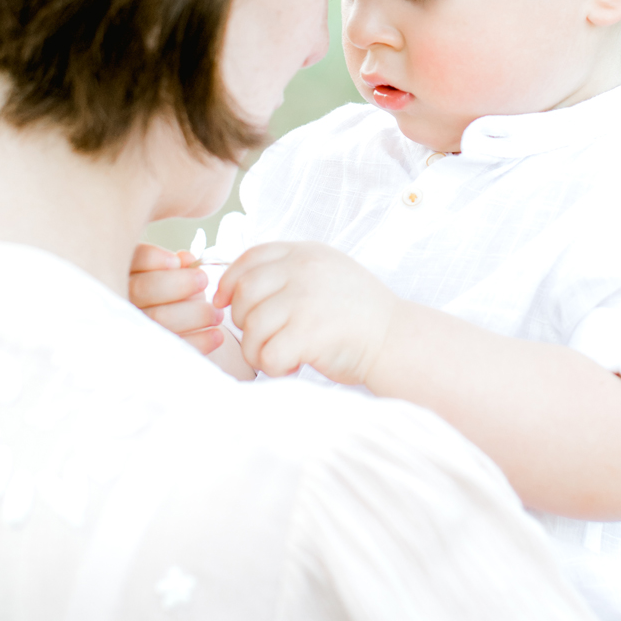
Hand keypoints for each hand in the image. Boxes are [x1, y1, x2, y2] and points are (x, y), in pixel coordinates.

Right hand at [129, 243, 223, 354]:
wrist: (178, 332)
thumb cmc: (174, 295)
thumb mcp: (175, 277)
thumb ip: (178, 267)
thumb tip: (185, 260)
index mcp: (125, 274)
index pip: (132, 260)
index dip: (152, 258)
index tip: (177, 261)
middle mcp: (120, 301)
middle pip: (142, 289)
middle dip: (178, 284)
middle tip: (204, 281)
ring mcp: (130, 331)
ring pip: (158, 318)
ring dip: (195, 314)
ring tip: (217, 314)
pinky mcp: (148, 355)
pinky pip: (172, 345)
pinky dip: (198, 341)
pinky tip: (217, 335)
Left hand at [212, 242, 400, 383]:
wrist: (396, 339)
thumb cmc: (358, 314)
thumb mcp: (327, 273)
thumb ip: (290, 271)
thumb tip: (235, 285)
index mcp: (306, 253)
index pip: (251, 257)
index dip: (229, 281)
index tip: (224, 303)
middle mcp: (304, 270)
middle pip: (244, 293)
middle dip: (243, 320)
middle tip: (265, 337)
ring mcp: (305, 300)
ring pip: (251, 327)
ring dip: (257, 350)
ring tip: (282, 355)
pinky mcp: (309, 333)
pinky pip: (267, 354)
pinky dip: (273, 367)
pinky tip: (293, 365)